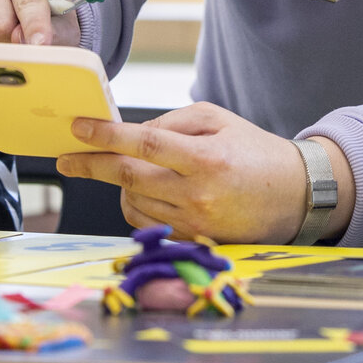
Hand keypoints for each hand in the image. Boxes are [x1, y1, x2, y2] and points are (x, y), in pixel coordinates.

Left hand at [55, 102, 353, 244]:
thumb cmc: (253, 150)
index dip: (106, 136)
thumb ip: (171, 124)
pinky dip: (135, 203)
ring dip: (118, 183)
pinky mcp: (192, 242)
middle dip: (91, 165)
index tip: (78, 128)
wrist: (295, 196)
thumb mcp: (217, 120)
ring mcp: (194, 224)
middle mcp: (198, 195)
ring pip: (132, 202)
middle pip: (128, 178)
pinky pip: (146, 222)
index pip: (144, 145)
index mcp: (205, 159)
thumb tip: (129, 134)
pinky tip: (146, 189)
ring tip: (129, 168)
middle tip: (68, 156)